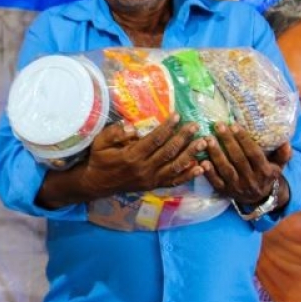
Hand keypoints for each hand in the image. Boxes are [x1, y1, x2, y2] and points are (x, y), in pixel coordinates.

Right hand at [79, 114, 205, 197]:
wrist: (97, 184)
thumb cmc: (99, 160)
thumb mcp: (100, 143)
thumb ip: (114, 133)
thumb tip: (131, 126)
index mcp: (131, 156)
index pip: (154, 140)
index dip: (167, 128)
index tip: (177, 116)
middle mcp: (144, 169)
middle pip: (168, 152)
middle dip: (183, 138)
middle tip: (195, 126)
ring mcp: (151, 179)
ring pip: (175, 166)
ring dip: (191, 154)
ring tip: (203, 143)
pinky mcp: (154, 185)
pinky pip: (174, 181)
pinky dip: (188, 175)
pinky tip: (200, 168)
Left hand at [201, 124, 282, 206]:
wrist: (259, 198)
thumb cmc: (266, 175)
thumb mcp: (278, 166)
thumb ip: (283, 155)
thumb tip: (286, 141)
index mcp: (264, 171)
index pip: (253, 153)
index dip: (244, 140)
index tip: (234, 125)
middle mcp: (251, 180)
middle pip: (238, 159)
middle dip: (227, 142)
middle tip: (218, 126)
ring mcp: (237, 187)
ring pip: (226, 170)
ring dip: (216, 154)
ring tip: (207, 139)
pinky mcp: (224, 192)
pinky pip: (216, 182)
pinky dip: (208, 172)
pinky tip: (202, 160)